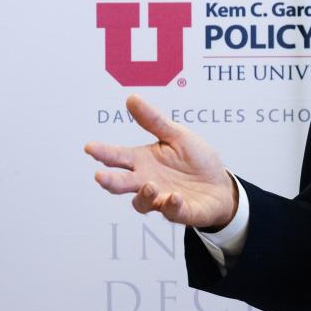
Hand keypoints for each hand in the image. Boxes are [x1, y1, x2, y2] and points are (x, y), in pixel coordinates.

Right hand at [85, 94, 236, 229]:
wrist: (221, 184)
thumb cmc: (196, 159)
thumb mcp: (177, 135)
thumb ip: (154, 121)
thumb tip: (131, 98)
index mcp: (144, 161)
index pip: (118, 156)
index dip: (103, 152)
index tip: (90, 147)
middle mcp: (147, 181)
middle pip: (122, 183)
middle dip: (111, 181)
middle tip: (100, 176)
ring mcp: (161, 199)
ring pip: (142, 202)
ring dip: (144, 195)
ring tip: (149, 185)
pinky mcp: (180, 212)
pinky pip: (171, 212)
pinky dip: (171, 205)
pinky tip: (174, 197)